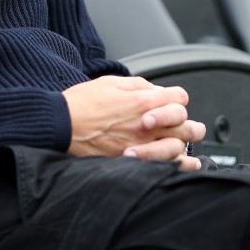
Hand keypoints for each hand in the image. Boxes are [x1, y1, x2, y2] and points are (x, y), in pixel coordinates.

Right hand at [62, 76, 205, 169]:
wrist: (61, 126)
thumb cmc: (81, 104)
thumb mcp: (110, 82)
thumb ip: (138, 85)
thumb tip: (155, 90)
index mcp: (144, 101)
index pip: (180, 98)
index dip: (176, 99)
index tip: (170, 103)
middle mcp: (148, 125)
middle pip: (187, 125)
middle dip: (188, 124)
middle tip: (185, 127)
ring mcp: (143, 146)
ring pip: (180, 148)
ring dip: (184, 145)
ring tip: (182, 145)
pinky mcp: (133, 162)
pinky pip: (165, 167)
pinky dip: (176, 166)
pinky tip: (179, 165)